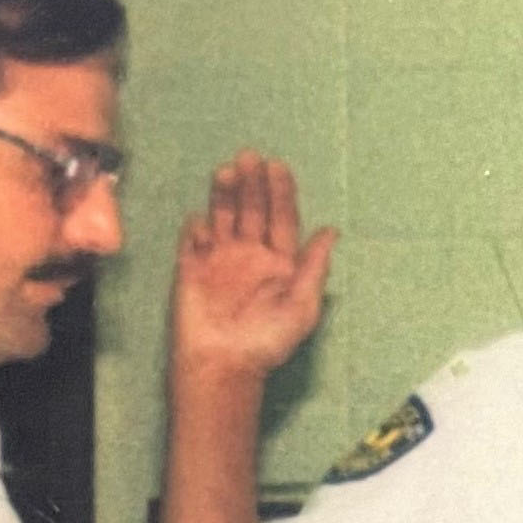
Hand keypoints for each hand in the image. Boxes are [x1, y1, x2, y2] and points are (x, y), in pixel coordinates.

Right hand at [170, 151, 338, 384]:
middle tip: (249, 157)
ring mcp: (219, 260)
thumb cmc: (267, 341)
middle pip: (252, 210)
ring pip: (223, 216)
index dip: (281, 192)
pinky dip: (197, 227)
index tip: (278, 166)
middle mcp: (250, 256)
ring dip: (225, 194)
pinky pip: (192, 239)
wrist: (223, 365)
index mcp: (279, 263)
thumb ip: (315, 266)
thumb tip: (332, 230)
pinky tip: (204, 223)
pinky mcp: (191, 268)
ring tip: (227, 170)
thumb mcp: (303, 306)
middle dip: (252, 183)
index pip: (281, 218)